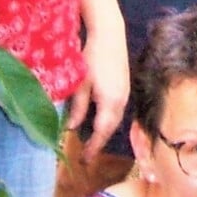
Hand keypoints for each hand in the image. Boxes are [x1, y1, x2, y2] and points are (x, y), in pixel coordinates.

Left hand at [67, 24, 128, 159]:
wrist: (110, 35)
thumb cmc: (92, 57)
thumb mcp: (80, 83)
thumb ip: (78, 107)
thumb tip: (72, 128)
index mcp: (109, 102)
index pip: (101, 132)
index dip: (93, 148)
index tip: (85, 161)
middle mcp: (121, 102)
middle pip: (110, 129)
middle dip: (99, 143)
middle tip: (87, 155)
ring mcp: (125, 95)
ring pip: (115, 120)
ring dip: (104, 132)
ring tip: (92, 141)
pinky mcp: (125, 88)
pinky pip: (117, 111)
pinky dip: (108, 120)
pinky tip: (99, 121)